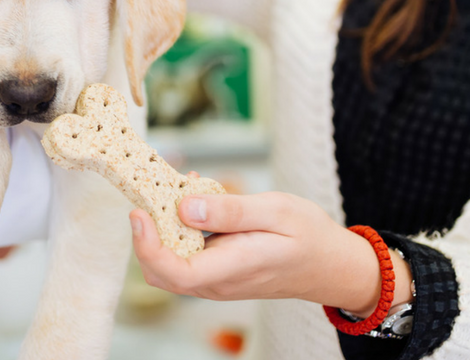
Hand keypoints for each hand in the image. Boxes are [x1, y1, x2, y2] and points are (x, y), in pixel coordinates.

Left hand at [130, 192, 408, 313]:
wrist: (331, 265)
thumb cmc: (309, 236)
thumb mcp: (276, 210)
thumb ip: (230, 210)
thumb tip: (184, 206)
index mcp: (231, 269)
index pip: (174, 272)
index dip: (147, 246)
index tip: (138, 213)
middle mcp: (217, 282)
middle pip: (161, 272)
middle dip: (146, 235)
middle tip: (150, 192)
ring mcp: (216, 281)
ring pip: (170, 264)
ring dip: (163, 228)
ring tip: (177, 188)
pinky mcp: (217, 272)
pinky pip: (186, 256)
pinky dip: (179, 229)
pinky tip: (194, 199)